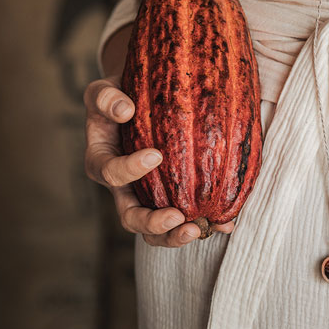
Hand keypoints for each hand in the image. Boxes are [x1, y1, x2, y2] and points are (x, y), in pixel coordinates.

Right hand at [83, 75, 234, 246]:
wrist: (137, 103)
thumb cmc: (118, 97)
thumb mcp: (103, 92)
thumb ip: (106, 98)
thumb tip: (125, 110)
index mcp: (102, 162)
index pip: (111, 173)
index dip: (130, 169)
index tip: (156, 155)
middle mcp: (122, 188)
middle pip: (130, 218)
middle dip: (152, 223)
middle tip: (177, 217)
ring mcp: (146, 197)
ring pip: (154, 231)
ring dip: (175, 236)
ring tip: (199, 230)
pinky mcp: (169, 199)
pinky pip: (184, 219)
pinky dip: (205, 224)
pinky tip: (227, 223)